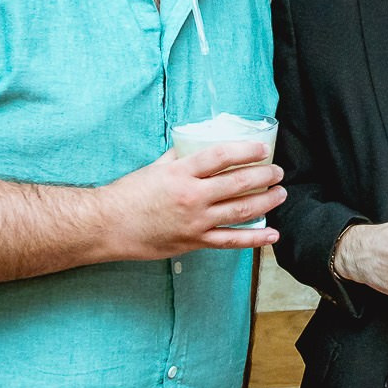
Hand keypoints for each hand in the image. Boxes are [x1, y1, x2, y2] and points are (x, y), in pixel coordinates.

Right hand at [98, 141, 283, 257]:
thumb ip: (181, 156)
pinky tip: (272, 234)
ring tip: (280, 194)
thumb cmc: (128, 194)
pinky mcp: (194, 242)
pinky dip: (254, 239)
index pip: (220, 157)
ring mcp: (195, 222)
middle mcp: (191, 197)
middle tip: (278, 172)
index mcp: (180, 173)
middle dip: (264, 176)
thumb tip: (200, 144)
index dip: (246, 151)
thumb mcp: (155, 167)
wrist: (108, 225)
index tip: (263, 149)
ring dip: (265, 202)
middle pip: (237, 184)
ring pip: (240, 211)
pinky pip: (230, 241)